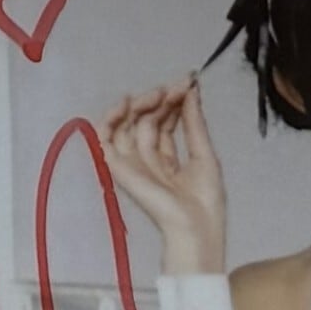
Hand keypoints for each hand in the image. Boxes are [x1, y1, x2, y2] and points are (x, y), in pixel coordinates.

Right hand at [101, 77, 229, 276]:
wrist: (196, 226)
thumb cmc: (204, 200)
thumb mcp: (203, 153)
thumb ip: (194, 122)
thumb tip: (191, 90)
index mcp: (168, 160)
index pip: (164, 123)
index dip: (173, 101)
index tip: (188, 83)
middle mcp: (147, 160)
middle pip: (147, 121)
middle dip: (160, 100)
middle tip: (177, 87)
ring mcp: (132, 164)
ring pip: (128, 126)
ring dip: (141, 105)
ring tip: (158, 94)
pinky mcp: (119, 169)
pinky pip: (105, 140)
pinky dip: (110, 120)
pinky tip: (125, 105)